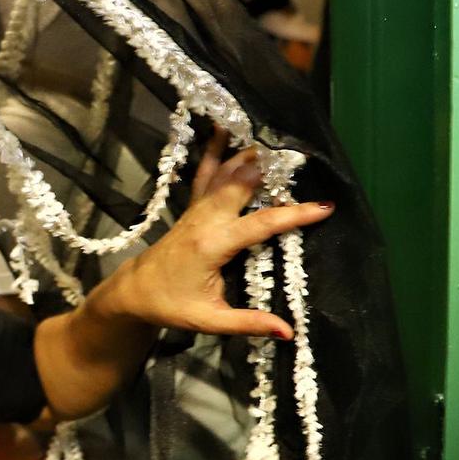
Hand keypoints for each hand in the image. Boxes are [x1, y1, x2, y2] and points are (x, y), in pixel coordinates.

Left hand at [92, 139, 332, 340]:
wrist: (134, 292)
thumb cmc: (171, 305)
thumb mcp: (209, 320)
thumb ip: (248, 323)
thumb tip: (287, 332)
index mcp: (212, 244)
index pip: (260, 225)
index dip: (293, 215)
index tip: (324, 207)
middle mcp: (204, 219)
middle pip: (242, 184)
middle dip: (273, 170)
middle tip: (305, 158)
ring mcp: (196, 209)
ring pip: (225, 173)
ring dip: (251, 155)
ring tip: (277, 137)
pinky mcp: (192, 207)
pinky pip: (204, 173)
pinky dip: (214, 150)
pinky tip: (222, 127)